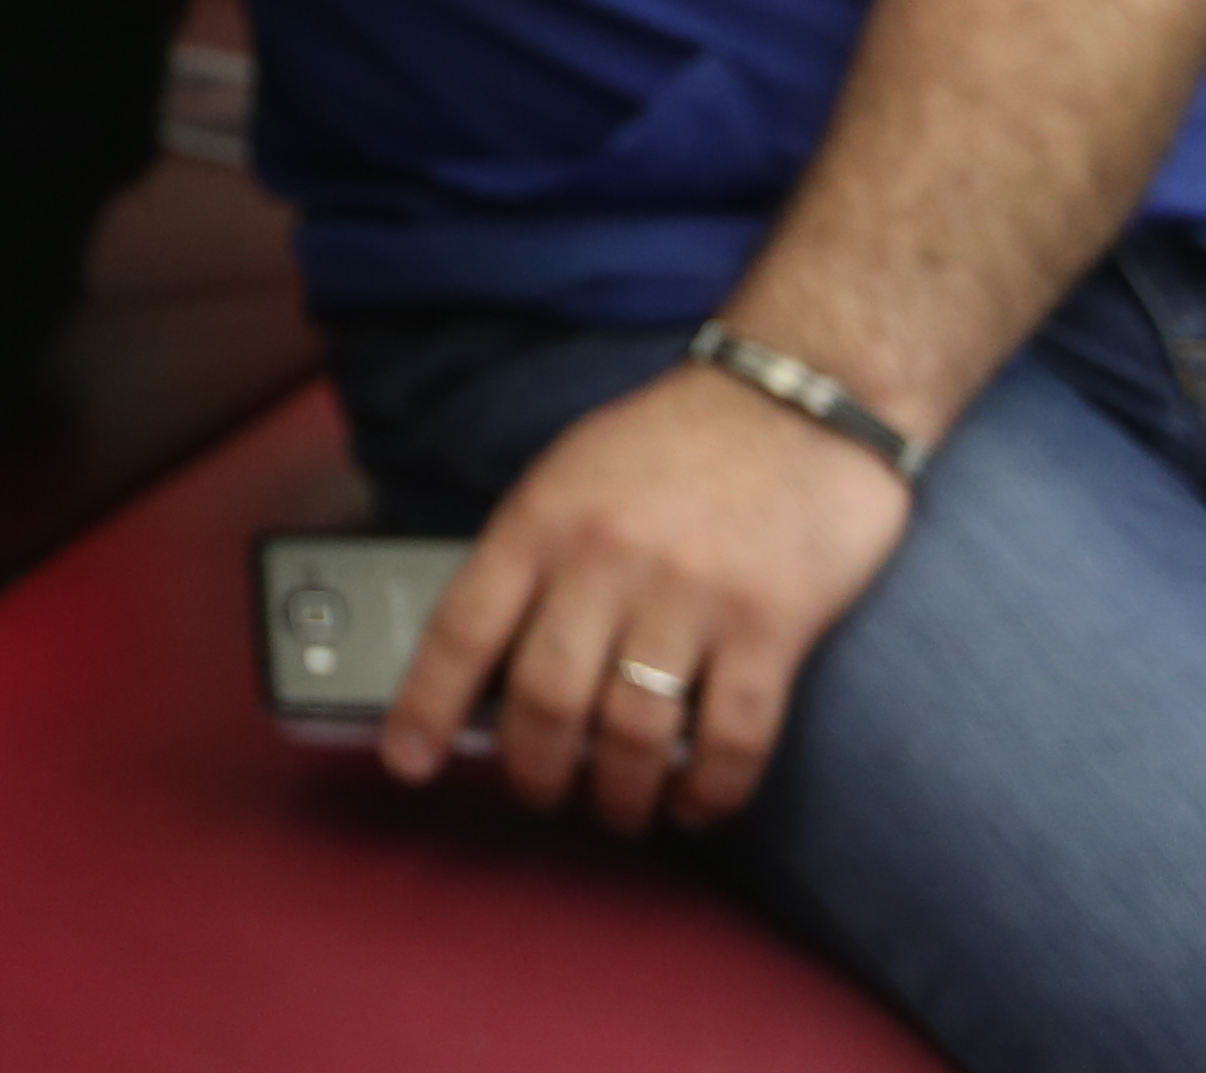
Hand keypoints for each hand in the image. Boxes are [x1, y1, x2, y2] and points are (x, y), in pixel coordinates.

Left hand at [381, 361, 916, 830]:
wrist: (799, 396)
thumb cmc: (674, 442)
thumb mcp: (571, 474)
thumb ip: (533, 555)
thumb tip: (489, 660)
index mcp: (541, 519)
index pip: (461, 628)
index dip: (425, 706)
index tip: (406, 765)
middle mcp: (604, 559)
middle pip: (543, 698)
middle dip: (532, 769)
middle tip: (539, 793)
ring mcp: (689, 594)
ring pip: (631, 732)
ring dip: (617, 794)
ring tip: (616, 810)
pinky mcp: (770, 624)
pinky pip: (730, 736)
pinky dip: (708, 790)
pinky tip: (696, 805)